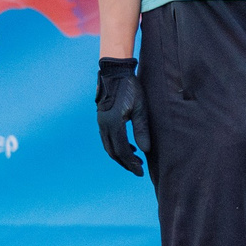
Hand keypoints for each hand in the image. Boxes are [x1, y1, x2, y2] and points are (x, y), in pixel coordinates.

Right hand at [96, 57, 146, 176]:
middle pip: (113, 151)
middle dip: (125, 163)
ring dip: (120, 156)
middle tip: (138, 170)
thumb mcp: (141, 108)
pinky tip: (129, 147)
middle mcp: (104, 125)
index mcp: (114, 124)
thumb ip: (142, 129)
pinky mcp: (102, 118)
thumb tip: (145, 150)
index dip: (131, 163)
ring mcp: (101, 122)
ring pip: (108, 146)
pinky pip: (107, 138)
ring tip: (134, 161)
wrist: (115, 73)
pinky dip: (116, 146)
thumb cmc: (131, 89)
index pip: (122, 150)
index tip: (140, 172)